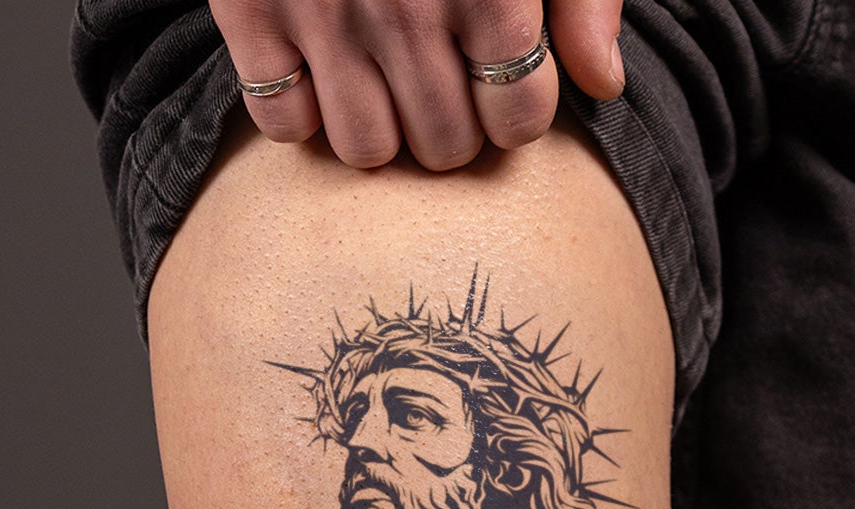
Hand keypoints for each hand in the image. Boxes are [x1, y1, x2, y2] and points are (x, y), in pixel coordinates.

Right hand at [209, 0, 625, 171]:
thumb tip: (601, 83)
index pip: (517, 121)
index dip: (514, 105)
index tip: (499, 71)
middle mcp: (407, 10)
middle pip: (444, 148)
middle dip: (452, 121)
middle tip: (441, 73)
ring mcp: (325, 14)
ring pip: (367, 149)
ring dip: (380, 125)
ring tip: (383, 75)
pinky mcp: (253, 10)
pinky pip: (285, 122)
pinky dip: (302, 108)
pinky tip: (320, 65)